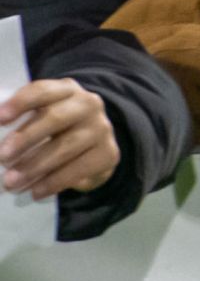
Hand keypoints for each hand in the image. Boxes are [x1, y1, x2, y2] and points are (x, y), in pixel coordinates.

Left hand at [0, 78, 118, 198]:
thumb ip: (23, 121)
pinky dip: (54, 182)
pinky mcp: (108, 153)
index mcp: (67, 90)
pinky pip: (79, 168)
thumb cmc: (56, 131)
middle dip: (26, 138)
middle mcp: (88, 104)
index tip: (0, 119)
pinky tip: (36, 191)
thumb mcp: (42, 117)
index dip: (21, 103)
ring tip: (11, 181)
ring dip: (35, 166)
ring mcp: (102, 128)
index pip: (43, 91)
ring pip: (66, 146)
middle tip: (2, 156)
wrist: (93, 148)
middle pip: (56, 118)